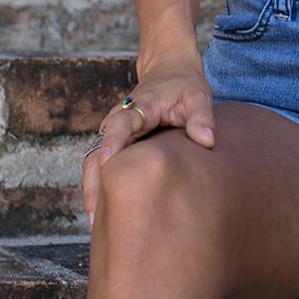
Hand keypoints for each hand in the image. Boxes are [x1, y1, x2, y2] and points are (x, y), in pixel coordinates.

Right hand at [80, 58, 216, 226]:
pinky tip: (102, 217)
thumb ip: (201, 117)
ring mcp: (112, 133)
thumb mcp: (198, 96)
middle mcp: (117, 120)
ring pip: (92, 164)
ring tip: (95, 227)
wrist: (169, 72)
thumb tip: (207, 140)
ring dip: (92, 192)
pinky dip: (97, 189)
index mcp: (138, 107)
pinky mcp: (114, 144)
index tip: (107, 162)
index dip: (113, 142)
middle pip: (96, 152)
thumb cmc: (184, 86)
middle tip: (97, 217)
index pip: (120, 124)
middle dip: (94, 182)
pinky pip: (98, 168)